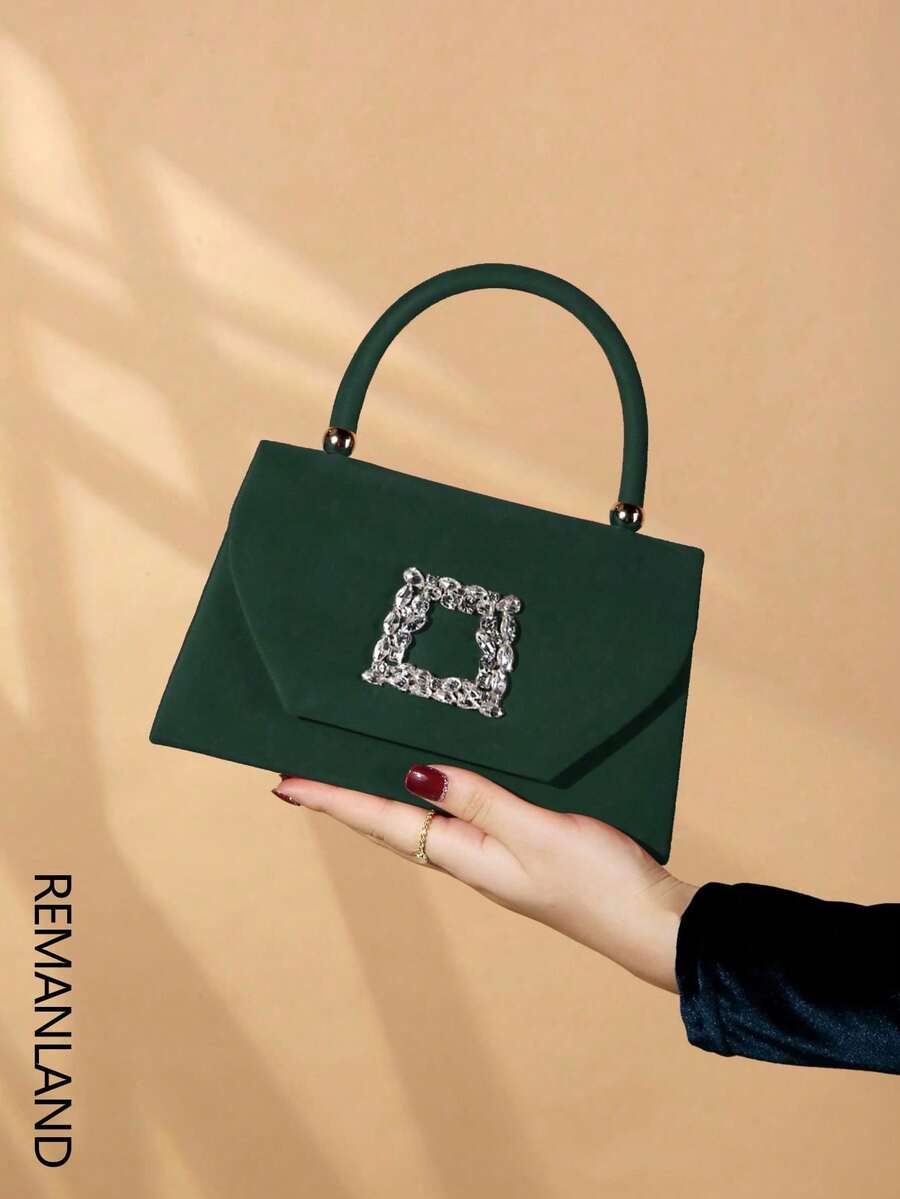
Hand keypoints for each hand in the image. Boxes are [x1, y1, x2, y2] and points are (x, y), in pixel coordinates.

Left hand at [273, 765, 696, 991]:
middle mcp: (469, 859)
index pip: (383, 821)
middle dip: (346, 798)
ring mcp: (493, 859)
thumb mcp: (536, 833)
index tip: (285, 782)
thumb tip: (416, 774)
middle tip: (304, 773)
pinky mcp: (520, 851)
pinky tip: (438, 782)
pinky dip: (432, 796)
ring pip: (422, 821)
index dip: (334, 800)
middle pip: (392, 823)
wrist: (652, 926)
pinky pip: (458, 817)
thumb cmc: (598, 884)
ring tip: (352, 773)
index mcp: (465, 857)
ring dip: (382, 797)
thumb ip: (480, 801)